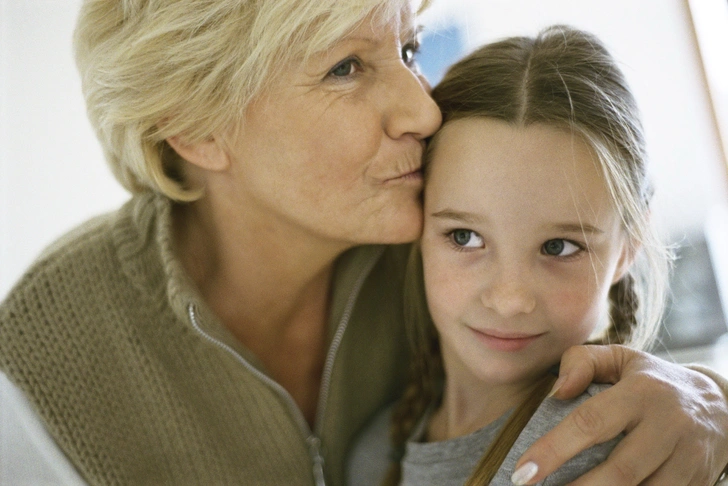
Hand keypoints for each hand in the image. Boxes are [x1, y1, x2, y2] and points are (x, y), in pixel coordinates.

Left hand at [512, 344, 727, 484]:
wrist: (722, 405)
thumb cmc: (652, 381)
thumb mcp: (620, 359)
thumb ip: (582, 362)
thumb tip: (556, 391)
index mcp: (641, 392)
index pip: (590, 423)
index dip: (553, 450)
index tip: (523, 472)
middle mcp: (668, 425)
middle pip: (619, 470)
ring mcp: (688, 458)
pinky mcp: (698, 482)